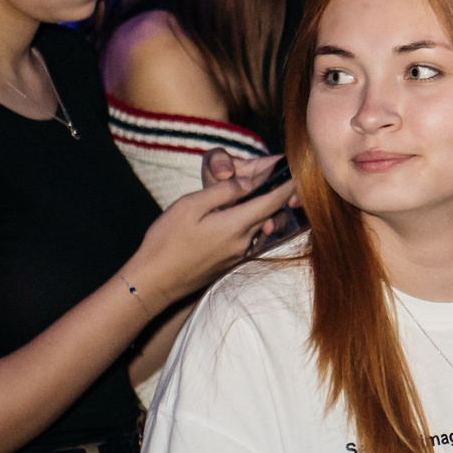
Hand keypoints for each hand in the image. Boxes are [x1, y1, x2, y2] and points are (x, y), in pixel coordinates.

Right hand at [120, 154, 294, 312]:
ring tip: (256, 193)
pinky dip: (253, 224)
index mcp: (237, 225)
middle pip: (270, 213)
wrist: (154, 282)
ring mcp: (239, 255)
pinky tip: (239, 216)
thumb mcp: (190, 206)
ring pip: (261, 226)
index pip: (273, 200)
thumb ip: (223, 192)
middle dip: (276, 194)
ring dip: (264, 210)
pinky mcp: (231, 263)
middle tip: (275, 176)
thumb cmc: (166, 241)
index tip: (298, 171)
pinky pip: (251, 239)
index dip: (288, 184)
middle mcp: (245, 242)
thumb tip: (248, 183)